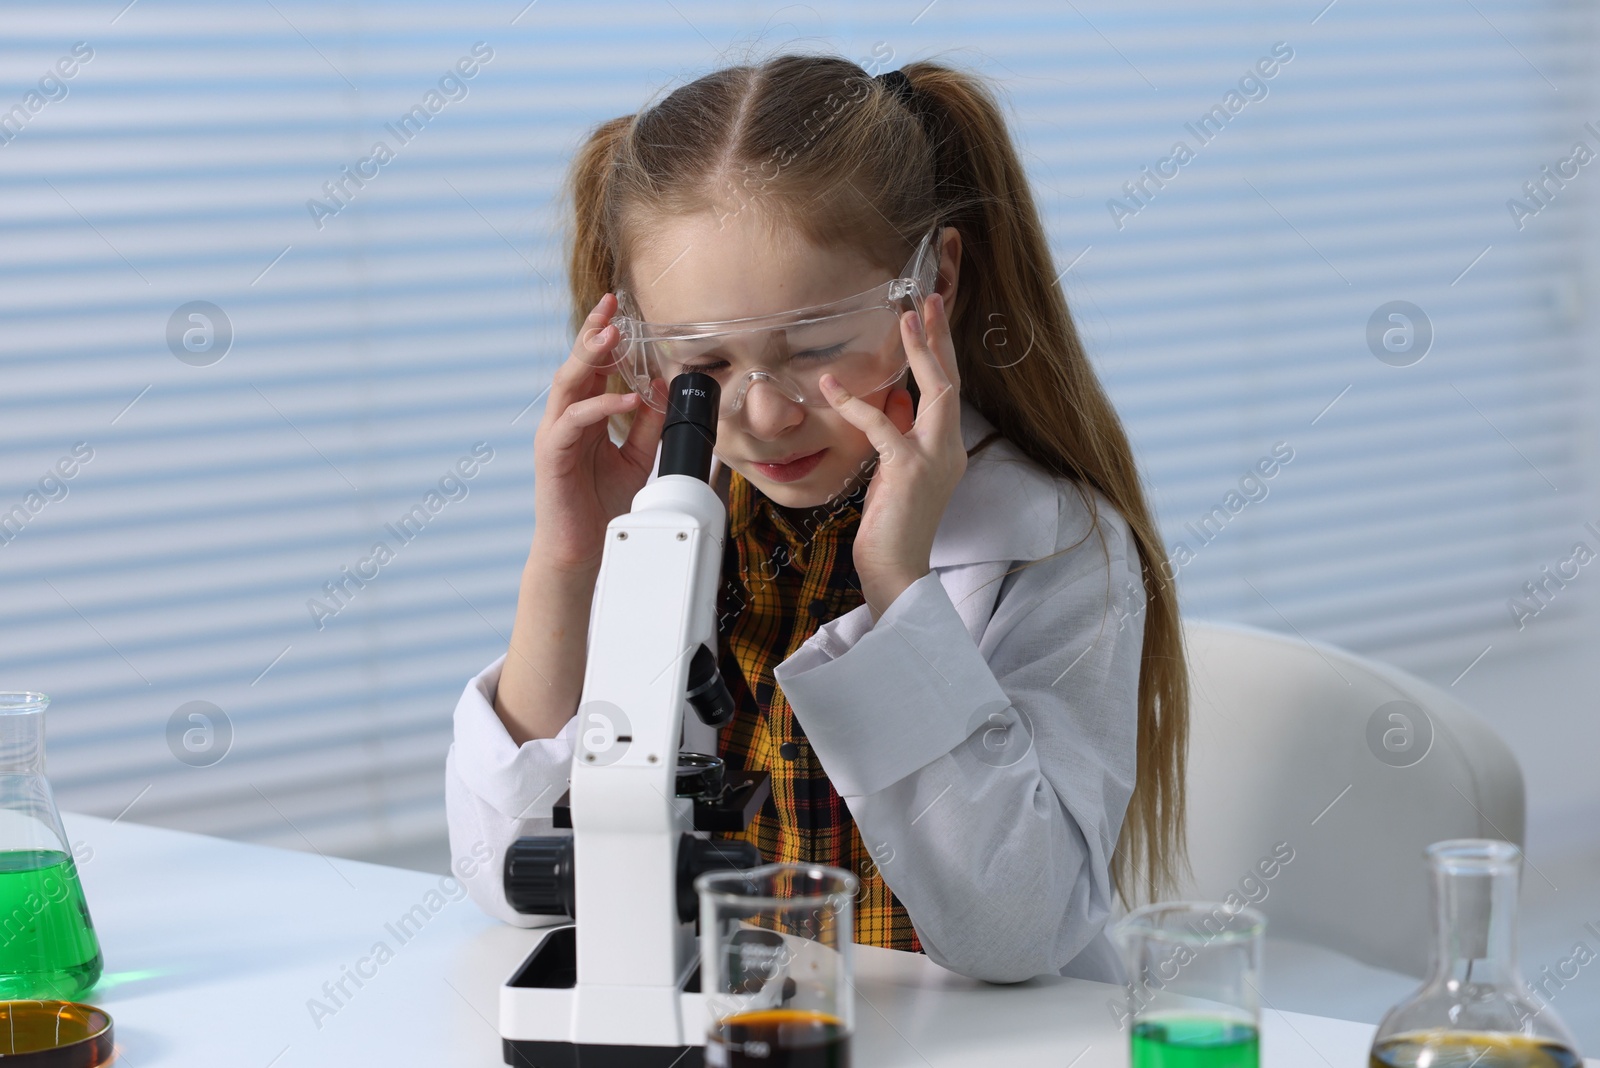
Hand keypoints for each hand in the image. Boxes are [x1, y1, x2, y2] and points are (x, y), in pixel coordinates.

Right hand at [531, 293, 667, 573]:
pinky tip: (624, 400)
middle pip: (576, 365)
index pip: (594, 367)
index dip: (606, 337)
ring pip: (567, 385)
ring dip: (589, 359)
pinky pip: (574, 422)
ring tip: (611, 337)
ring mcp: (555, 436)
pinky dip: (600, 408)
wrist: (583, 550)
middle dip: (593, 334)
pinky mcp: (551, 456)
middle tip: (610, 306)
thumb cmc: (603, 504)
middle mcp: (567, 420)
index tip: (621, 310)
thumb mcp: (637, 457)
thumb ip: (647, 423)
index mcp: (585, 416)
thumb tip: (663, 388)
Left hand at [819, 291, 965, 621]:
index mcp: (946, 449)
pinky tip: (831, 387)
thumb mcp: (896, 472)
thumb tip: (895, 402)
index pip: (947, 391)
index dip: (939, 352)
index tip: (928, 318)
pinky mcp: (908, 470)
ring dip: (919, 353)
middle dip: (939, 338)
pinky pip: (882, 426)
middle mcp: (948, 449)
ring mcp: (933, 458)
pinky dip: (856, 404)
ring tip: (904, 319)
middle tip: (926, 299)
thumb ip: (901, 436)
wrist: (897, 570)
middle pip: (950, 381)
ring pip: (935, 392)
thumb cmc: (892, 526)